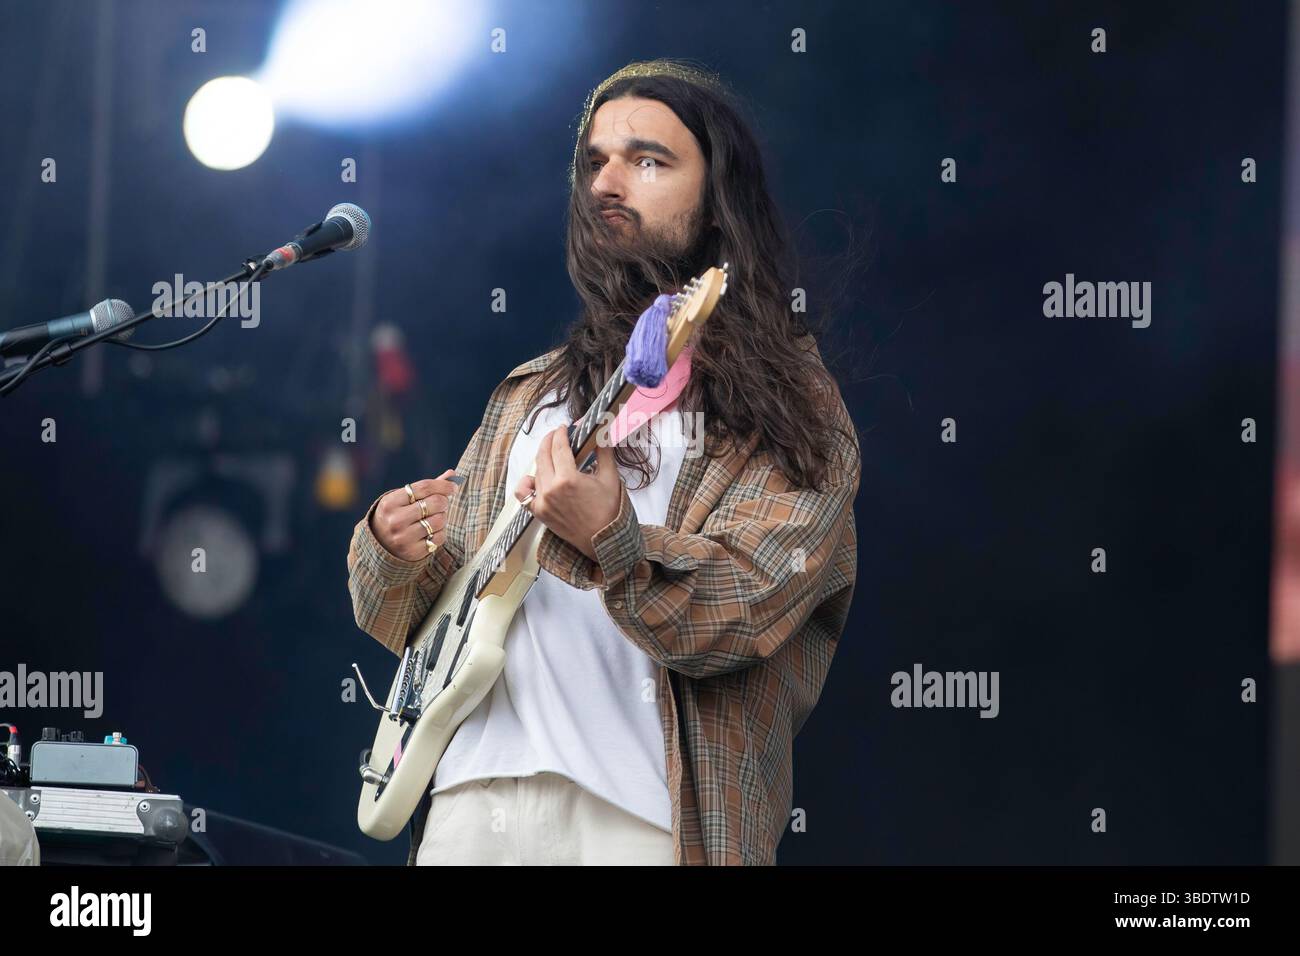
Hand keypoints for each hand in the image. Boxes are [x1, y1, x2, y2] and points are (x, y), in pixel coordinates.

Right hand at [370, 469, 459, 560]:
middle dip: (443, 501)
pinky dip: (440, 532)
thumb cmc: (397, 514)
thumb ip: (427, 487)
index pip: (424, 487)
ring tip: (435, 517)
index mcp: (391, 503)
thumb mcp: (404, 499)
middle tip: (441, 504)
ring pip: (439, 520)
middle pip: (435, 503)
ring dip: (443, 517)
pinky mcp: (413, 552)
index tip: (454, 487)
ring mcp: (404, 538)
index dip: (443, 485)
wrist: (380, 544)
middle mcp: (395, 520)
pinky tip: (432, 531)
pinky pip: (439, 537)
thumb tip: (452, 474)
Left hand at [514, 427, 620, 560]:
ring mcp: (542, 501)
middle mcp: (551, 489)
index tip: (564, 428)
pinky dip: (527, 482)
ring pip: (536, 470)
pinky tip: (536, 477)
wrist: (603, 539)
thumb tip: (601, 433)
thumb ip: (603, 452)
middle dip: (550, 440)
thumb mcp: (610, 478)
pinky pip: (523, 492)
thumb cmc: (609, 511)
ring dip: (544, 459)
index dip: (561, 433)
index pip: (559, 447)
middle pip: (543, 455)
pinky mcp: (538, 512)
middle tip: (557, 435)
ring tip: (554, 455)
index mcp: (568, 479)